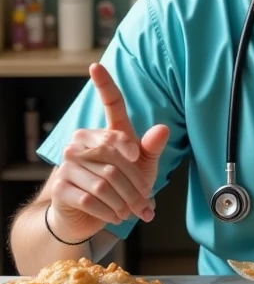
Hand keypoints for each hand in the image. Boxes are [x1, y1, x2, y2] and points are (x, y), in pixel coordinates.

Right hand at [48, 63, 168, 242]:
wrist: (88, 215)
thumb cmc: (120, 186)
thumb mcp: (143, 168)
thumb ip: (151, 149)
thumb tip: (162, 129)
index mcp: (107, 132)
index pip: (109, 104)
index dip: (104, 86)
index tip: (96, 67)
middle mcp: (82, 141)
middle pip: (117, 158)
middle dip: (136, 185)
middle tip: (146, 204)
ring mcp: (68, 162)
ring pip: (105, 182)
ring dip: (125, 202)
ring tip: (133, 213)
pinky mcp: (60, 185)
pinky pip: (90, 198)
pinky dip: (109, 212)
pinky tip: (116, 216)